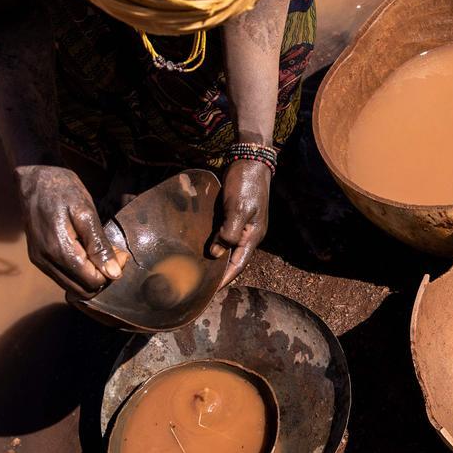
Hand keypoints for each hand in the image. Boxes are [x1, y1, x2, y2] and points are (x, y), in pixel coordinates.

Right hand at [15, 165, 122, 295]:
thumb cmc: (63, 191)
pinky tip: (88, 252)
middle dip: (103, 276)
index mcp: (59, 251)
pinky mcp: (38, 258)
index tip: (120, 252)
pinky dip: (80, 272)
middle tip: (114, 254)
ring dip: (92, 275)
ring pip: (73, 287)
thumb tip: (113, 273)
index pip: (93, 282)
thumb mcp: (86, 213)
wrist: (34, 180)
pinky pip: (64, 277)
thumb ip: (99, 245)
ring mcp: (40, 261)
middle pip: (84, 289)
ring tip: (101, 251)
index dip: (111, 272)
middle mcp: (45, 261)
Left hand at [211, 158, 270, 284]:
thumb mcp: (237, 208)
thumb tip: (215, 253)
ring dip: (216, 260)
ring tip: (199, 271)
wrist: (250, 160)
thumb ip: (228, 232)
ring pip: (228, 248)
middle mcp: (248, 234)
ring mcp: (242, 225)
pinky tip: (202, 248)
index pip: (238, 265)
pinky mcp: (234, 216)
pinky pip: (224, 236)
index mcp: (253, 236)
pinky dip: (214, 244)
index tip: (209, 291)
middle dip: (220, 273)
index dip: (224, 279)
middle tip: (201, 285)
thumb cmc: (245, 184)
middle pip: (234, 260)